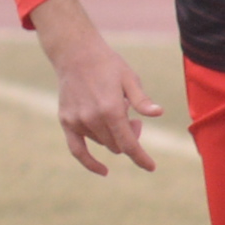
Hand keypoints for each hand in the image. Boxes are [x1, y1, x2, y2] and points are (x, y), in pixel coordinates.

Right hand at [28, 0, 159, 176]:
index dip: (141, 158)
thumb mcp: (130, 79)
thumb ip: (142, 100)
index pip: (129, 144)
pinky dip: (90, 162)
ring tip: (114, 112)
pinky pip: (77, 150)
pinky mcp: (66, 121)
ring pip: (103, 143)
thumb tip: (158, 113)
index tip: (151, 167)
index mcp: (111, 109)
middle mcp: (93, 119)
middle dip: (130, 136)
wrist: (75, 54)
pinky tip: (103, 171)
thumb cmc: (108, 65)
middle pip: (117, 145)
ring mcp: (78, 121)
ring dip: (113, 136)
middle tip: (131, 117)